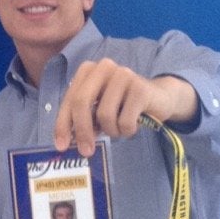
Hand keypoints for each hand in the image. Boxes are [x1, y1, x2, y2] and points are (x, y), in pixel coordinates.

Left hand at [54, 60, 197, 155]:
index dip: (63, 124)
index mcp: (88, 70)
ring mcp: (123, 75)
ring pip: (104, 114)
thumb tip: (65, 141)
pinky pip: (125, 121)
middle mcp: (104, 67)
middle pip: (81, 103)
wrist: (159, 97)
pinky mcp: (140, 88)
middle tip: (86, 151)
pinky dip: (127, 130)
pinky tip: (133, 125)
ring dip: (111, 130)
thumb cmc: (122, 104)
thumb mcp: (98, 107)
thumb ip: (81, 117)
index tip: (61, 146)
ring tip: (119, 129)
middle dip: (82, 131)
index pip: (69, 100)